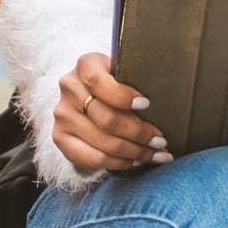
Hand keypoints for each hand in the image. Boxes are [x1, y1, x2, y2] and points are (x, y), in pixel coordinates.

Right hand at [54, 52, 167, 173]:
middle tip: (162, 141)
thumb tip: (168, 99)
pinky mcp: (60, 137)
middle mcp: (68, 87)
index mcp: (85, 64)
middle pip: (106, 119)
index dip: (123, 96)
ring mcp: (62, 114)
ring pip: (103, 142)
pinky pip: (91, 158)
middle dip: (139, 133)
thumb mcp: (126, 72)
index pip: (99, 82)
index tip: (147, 105)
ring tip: (157, 155)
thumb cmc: (119, 83)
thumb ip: (137, 79)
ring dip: (135, 152)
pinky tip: (136, 162)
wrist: (91, 96)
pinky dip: (118, 163)